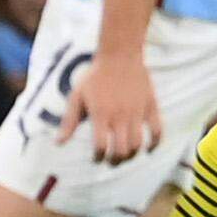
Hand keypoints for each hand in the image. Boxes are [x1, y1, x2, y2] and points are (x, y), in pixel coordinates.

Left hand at [58, 46, 161, 163]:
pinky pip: (158, 130)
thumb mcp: (77, 96)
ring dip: (131, 155)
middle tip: (111, 161)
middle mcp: (119, 115)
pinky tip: (149, 148)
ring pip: (138, 144)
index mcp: (100, 114)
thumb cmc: (95, 77)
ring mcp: (137, 111)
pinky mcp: (150, 106)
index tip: (97, 158)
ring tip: (126, 155)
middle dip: (115, 161)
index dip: (98, 158)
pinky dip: (155, 143)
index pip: (101, 147)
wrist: (119, 55)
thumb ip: (69, 121)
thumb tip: (59, 143)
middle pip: (121, 150)